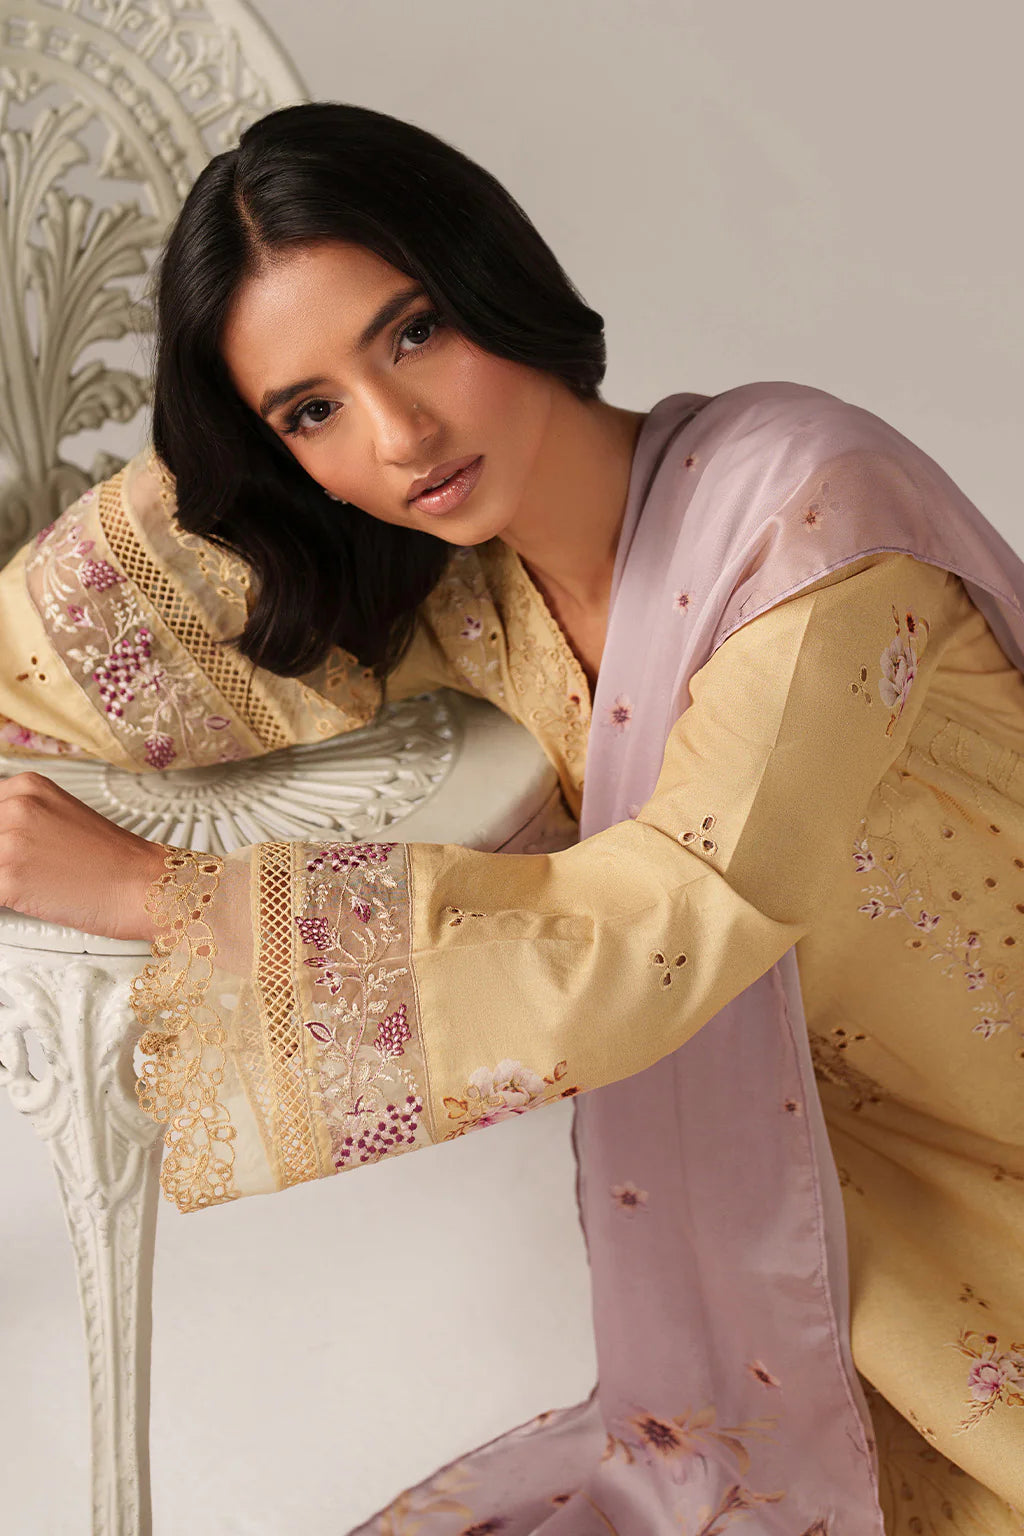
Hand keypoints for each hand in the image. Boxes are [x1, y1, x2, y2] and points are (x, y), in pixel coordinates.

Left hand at [0, 772, 167, 940]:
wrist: (145, 885)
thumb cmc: (112, 861)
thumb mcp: (60, 819)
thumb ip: (20, 822)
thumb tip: (1, 839)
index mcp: (26, 787)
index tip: (8, 852)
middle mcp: (15, 807)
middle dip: (0, 861)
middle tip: (26, 867)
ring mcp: (10, 843)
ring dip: (2, 877)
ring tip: (30, 884)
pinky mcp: (9, 881)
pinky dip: (3, 899)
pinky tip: (25, 899)